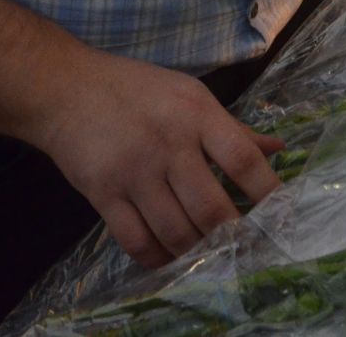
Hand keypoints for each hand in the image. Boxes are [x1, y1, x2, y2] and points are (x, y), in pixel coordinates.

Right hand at [29, 50, 285, 267]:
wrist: (66, 89)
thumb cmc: (137, 89)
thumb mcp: (190, 94)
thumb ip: (232, 127)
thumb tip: (277, 149)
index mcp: (197, 115)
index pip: (244, 159)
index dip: (268, 192)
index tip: (279, 214)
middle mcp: (169, 145)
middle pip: (211, 209)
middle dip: (232, 235)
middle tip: (240, 242)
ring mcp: (135, 172)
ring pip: (176, 232)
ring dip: (197, 250)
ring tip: (207, 249)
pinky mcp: (103, 194)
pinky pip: (136, 241)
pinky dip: (158, 257)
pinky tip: (169, 255)